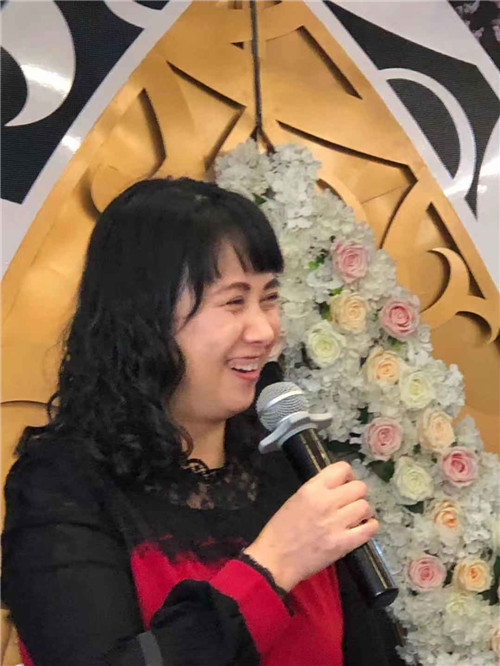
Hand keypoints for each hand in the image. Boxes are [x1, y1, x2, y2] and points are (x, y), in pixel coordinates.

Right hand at [244, 462, 377, 590]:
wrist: (276, 559)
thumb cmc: (281, 529)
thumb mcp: (296, 499)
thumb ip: (317, 490)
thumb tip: (338, 488)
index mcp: (312, 489)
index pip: (342, 469)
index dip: (348, 475)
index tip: (345, 484)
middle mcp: (327, 502)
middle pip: (359, 487)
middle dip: (357, 494)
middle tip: (350, 502)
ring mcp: (336, 523)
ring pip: (365, 507)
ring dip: (363, 511)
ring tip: (356, 517)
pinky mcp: (344, 544)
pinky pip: (369, 529)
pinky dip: (370, 527)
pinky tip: (363, 528)